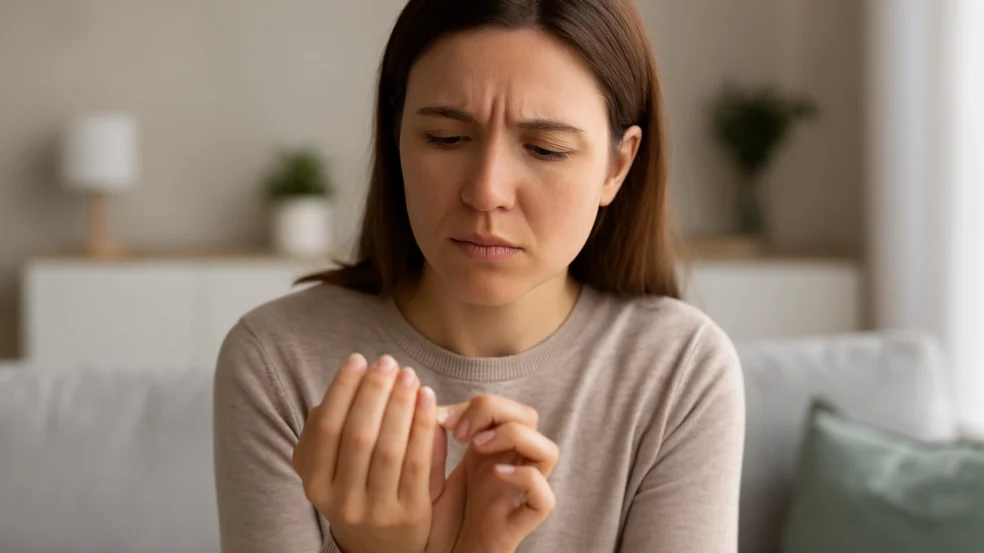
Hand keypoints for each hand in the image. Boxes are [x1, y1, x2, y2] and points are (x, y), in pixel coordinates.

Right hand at [291, 354, 442, 552]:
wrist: (381, 547)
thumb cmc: (358, 491)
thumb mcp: (331, 467)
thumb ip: (331, 431)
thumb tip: (350, 384)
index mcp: (316, 483)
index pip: (326, 427)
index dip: (342, 390)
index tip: (358, 360)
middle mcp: (341, 500)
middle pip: (359, 435)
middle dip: (374, 392)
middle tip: (387, 362)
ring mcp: (377, 510)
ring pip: (389, 448)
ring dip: (400, 404)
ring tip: (408, 376)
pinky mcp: (410, 514)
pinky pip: (418, 462)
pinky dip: (423, 426)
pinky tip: (428, 399)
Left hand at [435, 395, 559, 552]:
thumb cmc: (437, 518)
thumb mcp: (427, 473)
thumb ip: (430, 442)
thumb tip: (430, 406)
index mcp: (490, 450)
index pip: (502, 407)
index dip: (477, 404)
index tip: (442, 419)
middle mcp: (510, 465)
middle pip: (529, 417)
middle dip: (496, 411)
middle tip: (461, 433)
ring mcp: (519, 492)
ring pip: (548, 450)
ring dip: (515, 437)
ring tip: (477, 447)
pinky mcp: (521, 520)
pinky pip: (545, 497)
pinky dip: (525, 479)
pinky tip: (495, 475)